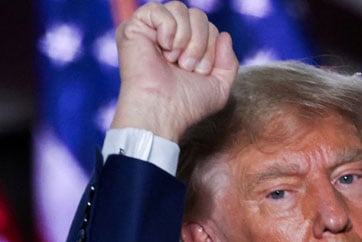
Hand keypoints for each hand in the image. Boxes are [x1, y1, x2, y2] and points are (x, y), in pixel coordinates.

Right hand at [110, 1, 238, 141]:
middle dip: (200, 41)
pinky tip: (162, 48)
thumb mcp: (219, 86)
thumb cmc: (187, 104)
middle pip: (197, 14)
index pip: (209, 26)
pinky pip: (157, 8)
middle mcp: (167, 37)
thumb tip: (224, 35)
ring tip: (174, 60)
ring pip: (180, 8)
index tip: (199, 71)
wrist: (163, 111)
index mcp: (185, 48)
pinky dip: (167, 28)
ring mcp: (149, 32)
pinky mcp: (132, 28)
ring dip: (185, 37)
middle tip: (187, 66)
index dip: (211, 46)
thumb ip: (229, 62)